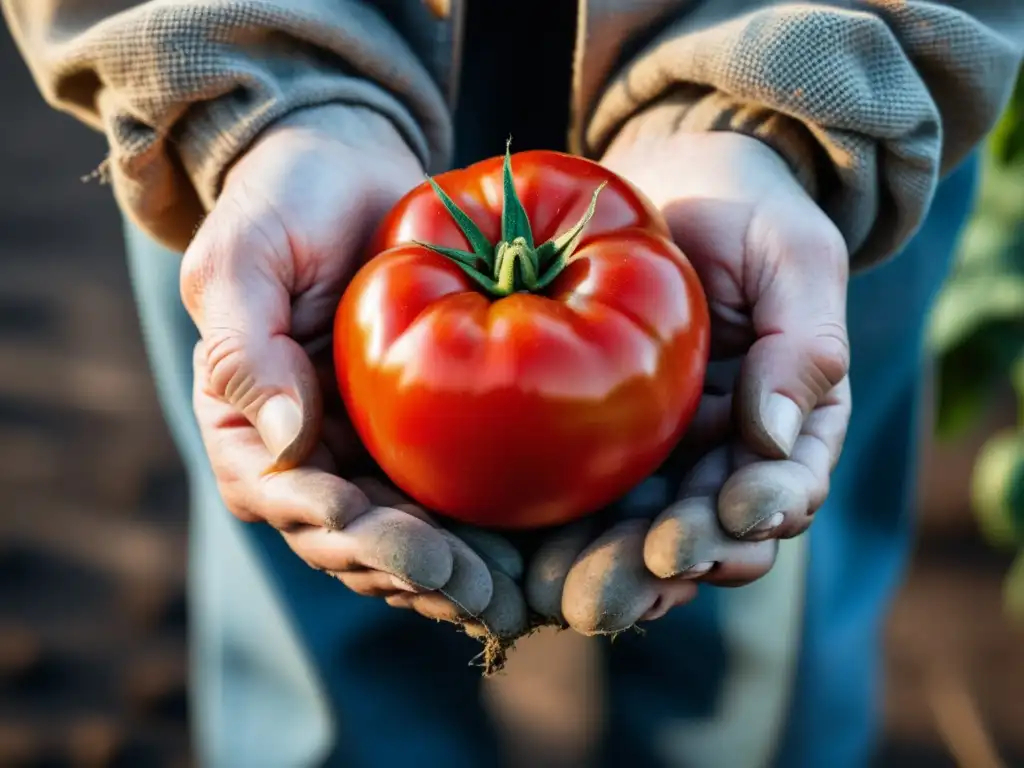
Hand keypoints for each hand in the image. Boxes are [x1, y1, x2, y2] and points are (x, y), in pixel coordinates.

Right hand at [181, 105, 526, 639]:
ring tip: (500, 588)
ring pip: (398, 537)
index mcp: (247, 421)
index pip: (277, 494)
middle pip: (344, 537)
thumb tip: (289, 442)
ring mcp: (365, 450)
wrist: (351, 172)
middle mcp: (306, 452)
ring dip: (444, 573)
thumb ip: (244, 344)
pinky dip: (477, 535)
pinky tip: (520, 553)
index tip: (371, 526)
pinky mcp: (422, 439)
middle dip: (398, 566)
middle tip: (462, 580)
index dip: (325, 524)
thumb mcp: (245, 255)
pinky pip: (446, 501)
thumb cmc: (287, 201)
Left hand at [526, 117, 850, 633]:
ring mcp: (661, 454)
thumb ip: (803, 344)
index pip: (784, 489)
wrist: (670, 183)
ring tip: (570, 593)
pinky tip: (532, 560)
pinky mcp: (598, 442)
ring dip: (615, 573)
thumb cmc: (745, 211)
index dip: (759, 512)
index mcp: (790, 423)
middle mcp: (726, 454)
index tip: (729, 513)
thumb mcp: (792, 258)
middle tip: (633, 582)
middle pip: (708, 534)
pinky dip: (566, 536)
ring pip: (644, 535)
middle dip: (673, 565)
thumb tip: (776, 441)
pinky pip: (588, 499)